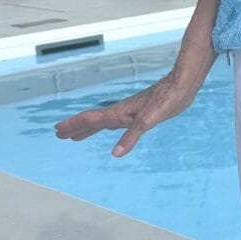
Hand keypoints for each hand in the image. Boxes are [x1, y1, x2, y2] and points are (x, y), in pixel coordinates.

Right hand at [54, 70, 198, 157]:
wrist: (182, 85)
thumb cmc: (167, 99)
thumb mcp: (148, 121)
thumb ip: (131, 137)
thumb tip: (115, 154)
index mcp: (120, 113)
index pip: (91, 120)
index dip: (74, 125)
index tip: (58, 130)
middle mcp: (122, 112)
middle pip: (93, 121)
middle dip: (76, 128)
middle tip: (60, 134)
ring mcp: (131, 112)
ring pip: (104, 122)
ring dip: (89, 128)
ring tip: (77, 135)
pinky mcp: (141, 113)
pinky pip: (117, 122)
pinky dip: (108, 127)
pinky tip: (112, 130)